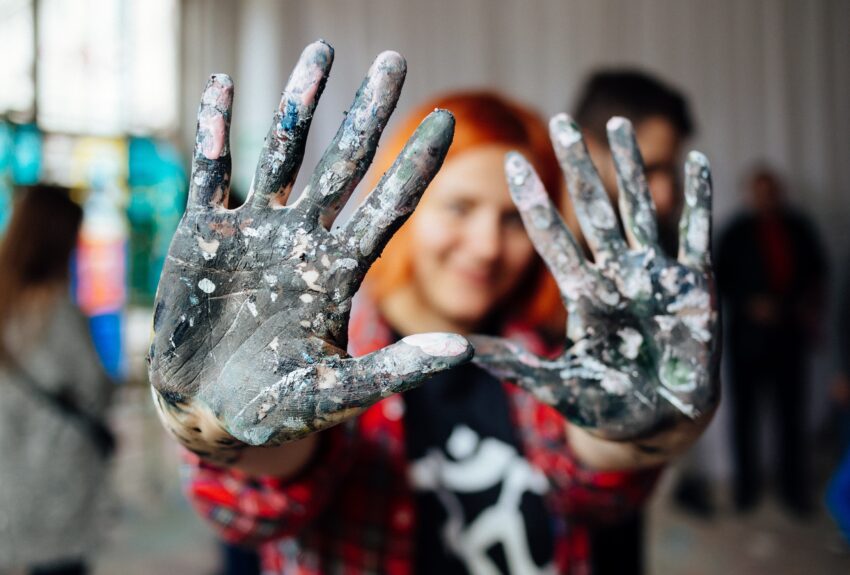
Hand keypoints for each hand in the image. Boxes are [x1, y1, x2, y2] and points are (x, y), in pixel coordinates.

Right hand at [149, 41, 471, 460]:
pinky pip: (211, 172)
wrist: (210, 411)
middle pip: (343, 164)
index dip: (415, 167)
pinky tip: (222, 85)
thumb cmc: (278, 408)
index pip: (386, 208)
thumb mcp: (339, 392)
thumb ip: (394, 368)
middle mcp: (303, 240)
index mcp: (338, 272)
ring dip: (300, 103)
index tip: (449, 122)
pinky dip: (214, 131)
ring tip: (323, 52)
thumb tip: (463, 349)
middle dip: (368, 113)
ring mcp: (254, 230)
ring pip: (281, 153)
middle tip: (394, 60)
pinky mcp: (204, 233)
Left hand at [471, 115, 717, 440]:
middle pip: (595, 210)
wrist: (657, 425)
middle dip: (579, 167)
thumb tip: (457, 350)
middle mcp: (617, 276)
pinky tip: (697, 162)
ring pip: (640, 210)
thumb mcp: (556, 384)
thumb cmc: (606, 405)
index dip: (533, 202)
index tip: (510, 162)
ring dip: (632, 169)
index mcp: (582, 294)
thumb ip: (513, 365)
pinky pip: (698, 235)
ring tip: (617, 123)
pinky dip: (700, 200)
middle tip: (560, 122)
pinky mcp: (696, 288)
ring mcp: (656, 277)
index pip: (552, 238)